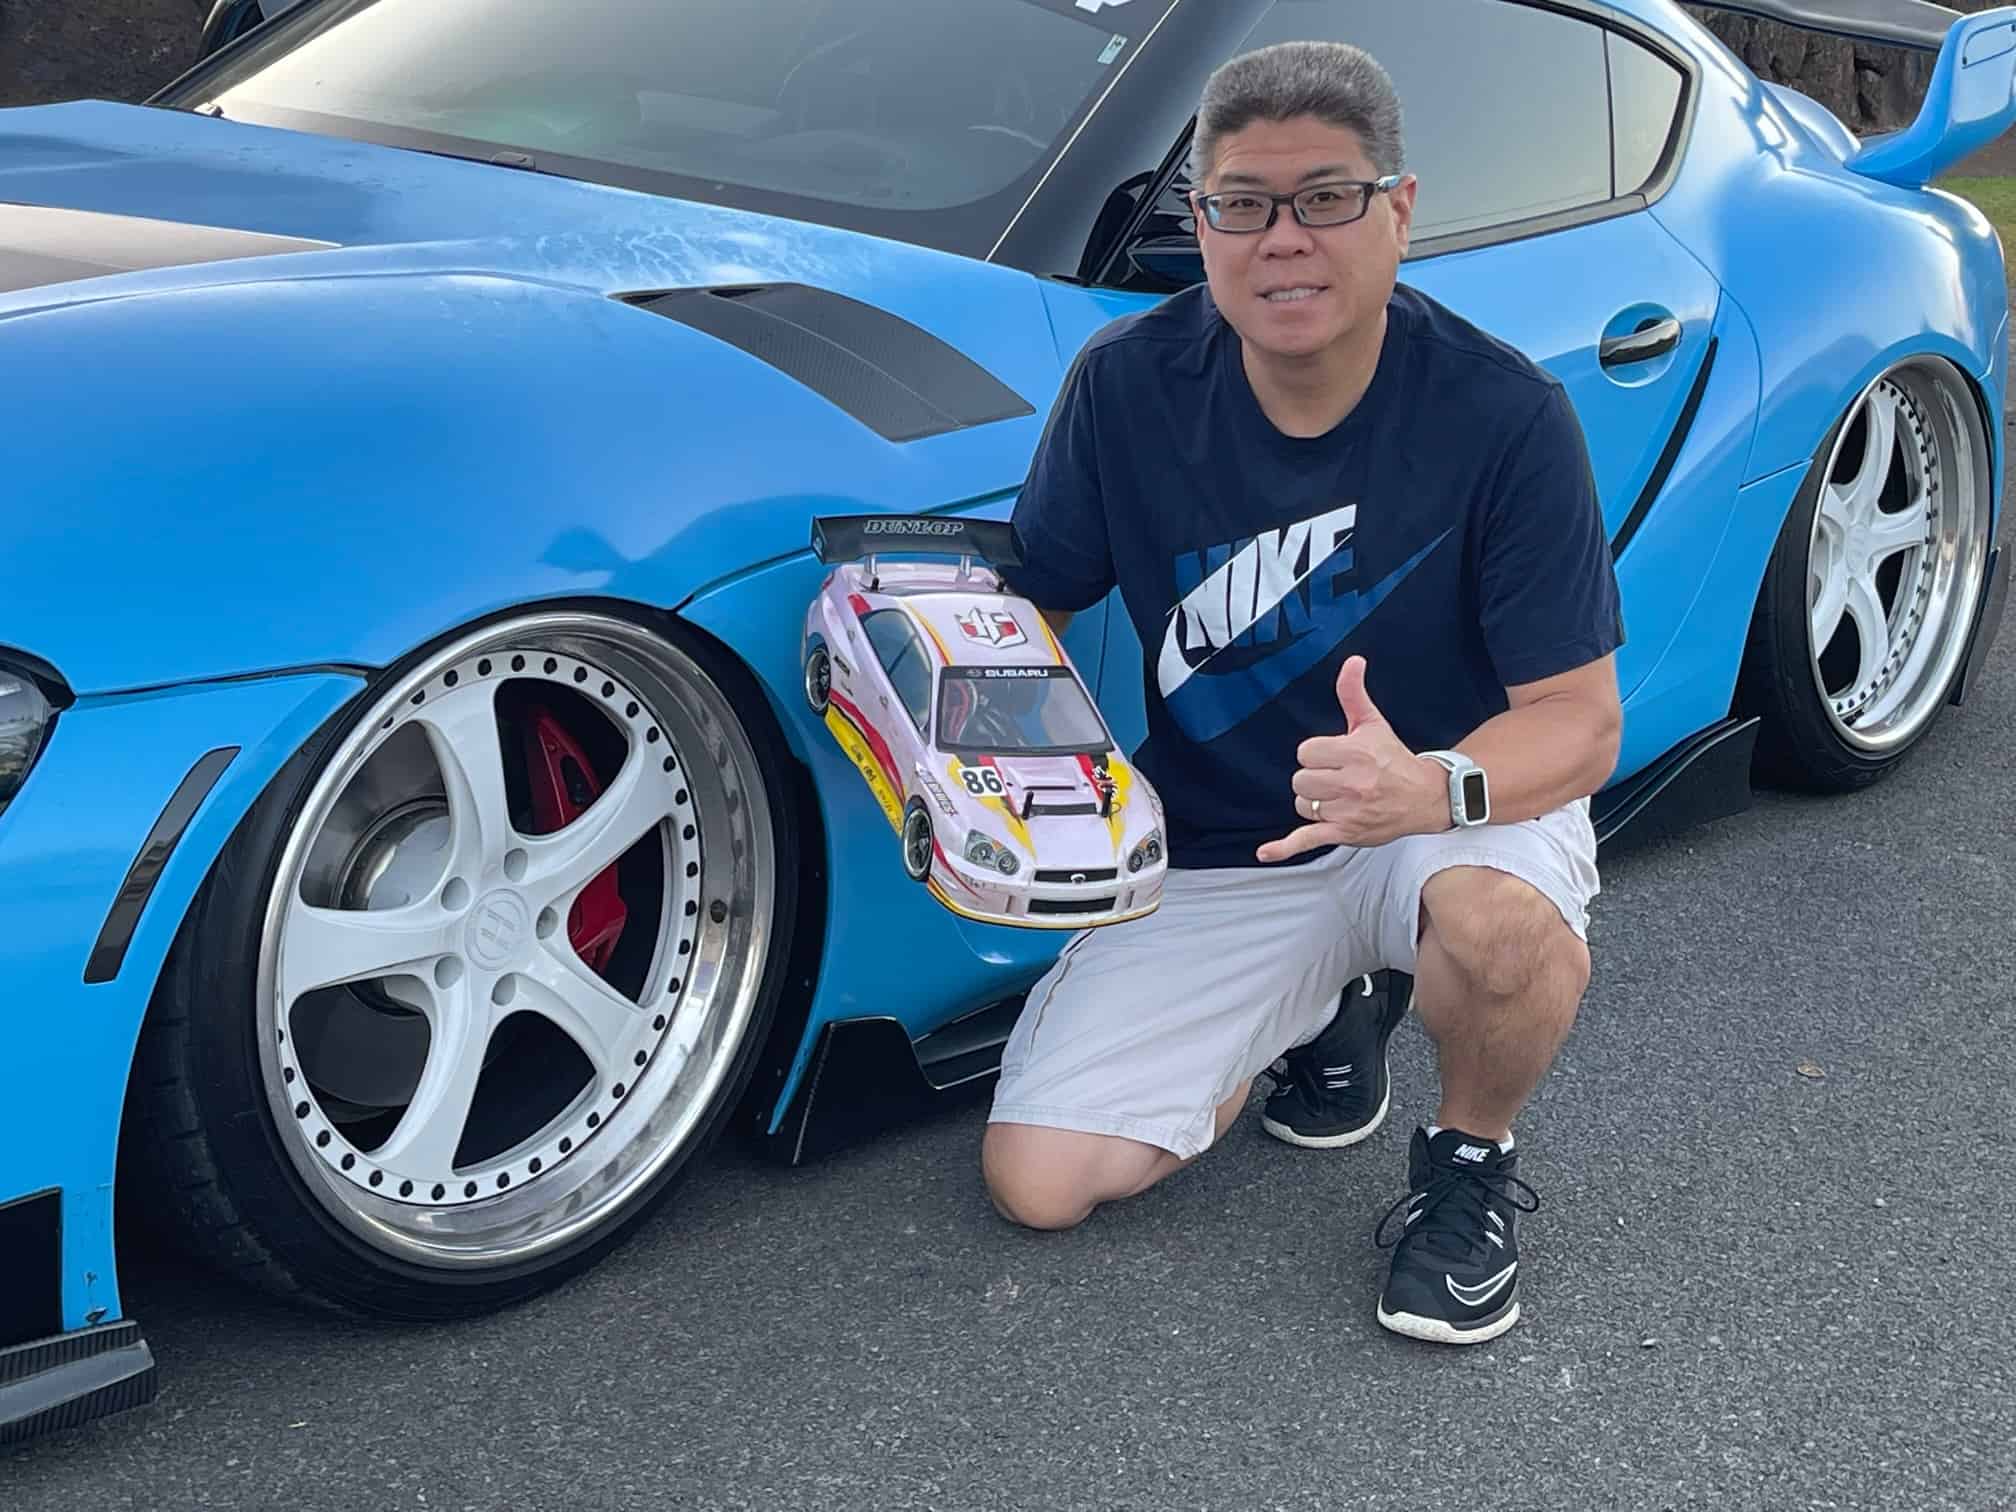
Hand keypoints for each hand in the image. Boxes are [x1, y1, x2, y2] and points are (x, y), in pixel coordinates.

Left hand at [1255, 656, 1449, 861]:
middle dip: (1315, 777)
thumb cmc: (1394, 760)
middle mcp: (1351, 782)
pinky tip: (1266, 852)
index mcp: (1355, 752)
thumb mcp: (1373, 723)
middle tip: (1338, 777)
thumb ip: (1354, 693)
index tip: (1335, 757)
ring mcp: (1346, 810)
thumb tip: (1352, 661)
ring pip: (1303, 804)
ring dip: (1315, 801)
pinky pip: (1307, 839)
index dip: (1316, 754)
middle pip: (1301, 779)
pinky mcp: (1344, 832)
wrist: (1425, 797)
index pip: (1306, 752)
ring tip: (1339, 797)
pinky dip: (1284, 848)